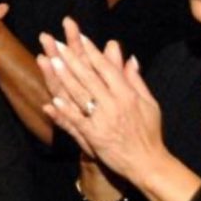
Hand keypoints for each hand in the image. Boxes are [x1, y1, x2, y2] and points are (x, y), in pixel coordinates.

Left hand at [38, 17, 164, 183]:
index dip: (92, 52)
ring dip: (65, 78)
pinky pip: (78, 121)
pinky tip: (53, 102)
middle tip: (57, 44)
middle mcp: (115, 103)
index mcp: (127, 94)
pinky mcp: (95, 136)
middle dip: (72, 59)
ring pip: (81, 95)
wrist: (147, 163)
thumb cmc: (149, 133)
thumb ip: (136, 81)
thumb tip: (131, 59)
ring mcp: (104, 120)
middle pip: (89, 77)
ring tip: (51, 62)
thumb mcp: (148, 103)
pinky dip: (66, 111)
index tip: (80, 38)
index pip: (106, 68)